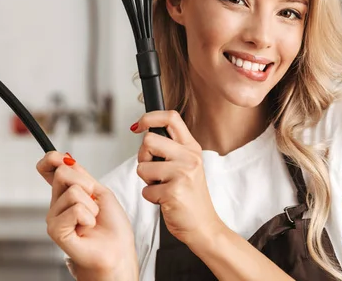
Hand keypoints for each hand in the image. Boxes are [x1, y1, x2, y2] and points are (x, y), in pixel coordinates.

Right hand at [36, 152, 137, 279]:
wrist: (117, 250)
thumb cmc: (111, 225)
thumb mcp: (99, 191)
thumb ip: (80, 175)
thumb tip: (63, 158)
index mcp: (66, 193)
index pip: (49, 170)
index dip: (51, 159)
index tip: (56, 157)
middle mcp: (56, 204)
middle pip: (63, 174)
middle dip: (86, 183)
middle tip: (93, 201)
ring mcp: (54, 217)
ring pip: (73, 191)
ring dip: (91, 205)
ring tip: (92, 219)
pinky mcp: (56, 230)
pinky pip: (75, 209)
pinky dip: (88, 217)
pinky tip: (87, 228)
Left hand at [132, 110, 223, 246]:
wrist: (203, 225)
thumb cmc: (189, 196)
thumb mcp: (187, 165)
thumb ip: (171, 148)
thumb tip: (145, 131)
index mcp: (192, 148)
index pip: (171, 117)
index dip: (150, 117)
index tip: (138, 125)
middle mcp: (189, 157)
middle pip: (149, 140)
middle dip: (143, 157)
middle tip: (154, 171)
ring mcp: (182, 174)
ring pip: (142, 166)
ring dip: (147, 181)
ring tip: (163, 188)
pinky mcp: (173, 192)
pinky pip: (145, 189)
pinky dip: (151, 197)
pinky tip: (165, 200)